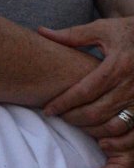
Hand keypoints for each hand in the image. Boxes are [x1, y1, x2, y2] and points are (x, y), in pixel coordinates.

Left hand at [40, 17, 133, 146]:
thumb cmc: (128, 32)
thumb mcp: (102, 29)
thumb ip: (72, 35)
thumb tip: (41, 31)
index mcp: (118, 66)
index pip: (85, 91)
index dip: (64, 103)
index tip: (48, 110)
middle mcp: (132, 85)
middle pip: (97, 112)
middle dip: (74, 118)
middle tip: (59, 117)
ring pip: (115, 125)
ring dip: (92, 130)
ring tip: (76, 124)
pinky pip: (133, 130)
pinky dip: (116, 138)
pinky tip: (101, 137)